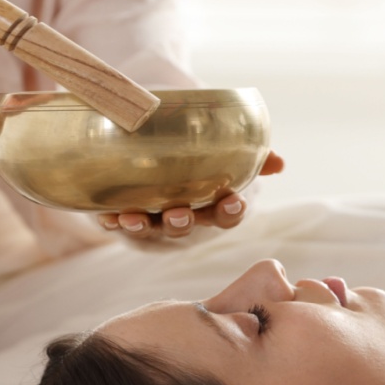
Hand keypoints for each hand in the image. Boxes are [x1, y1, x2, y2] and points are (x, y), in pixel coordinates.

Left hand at [100, 151, 285, 238]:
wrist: (158, 169)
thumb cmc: (199, 165)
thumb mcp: (223, 157)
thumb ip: (250, 157)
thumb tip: (279, 162)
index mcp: (210, 205)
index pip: (226, 215)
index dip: (231, 212)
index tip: (234, 202)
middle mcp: (183, 217)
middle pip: (186, 225)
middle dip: (182, 222)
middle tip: (180, 214)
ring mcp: (153, 219)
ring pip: (150, 227)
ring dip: (141, 225)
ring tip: (132, 218)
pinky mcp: (126, 215)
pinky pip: (117, 222)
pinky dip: (111, 220)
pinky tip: (105, 215)